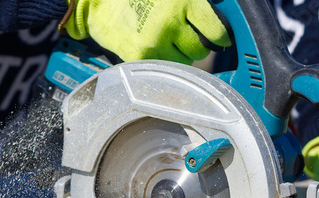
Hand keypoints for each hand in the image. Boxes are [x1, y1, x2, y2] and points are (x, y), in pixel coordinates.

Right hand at [62, 0, 230, 64]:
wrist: (98, 3)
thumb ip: (192, 5)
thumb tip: (216, 20)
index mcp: (183, 2)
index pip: (215, 30)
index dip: (220, 38)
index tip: (220, 41)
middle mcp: (171, 23)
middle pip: (199, 51)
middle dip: (195, 47)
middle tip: (185, 40)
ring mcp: (155, 42)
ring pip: (183, 63)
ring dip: (179, 57)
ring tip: (166, 44)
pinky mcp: (140, 57)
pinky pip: (163, 70)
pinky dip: (161, 64)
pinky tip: (153, 51)